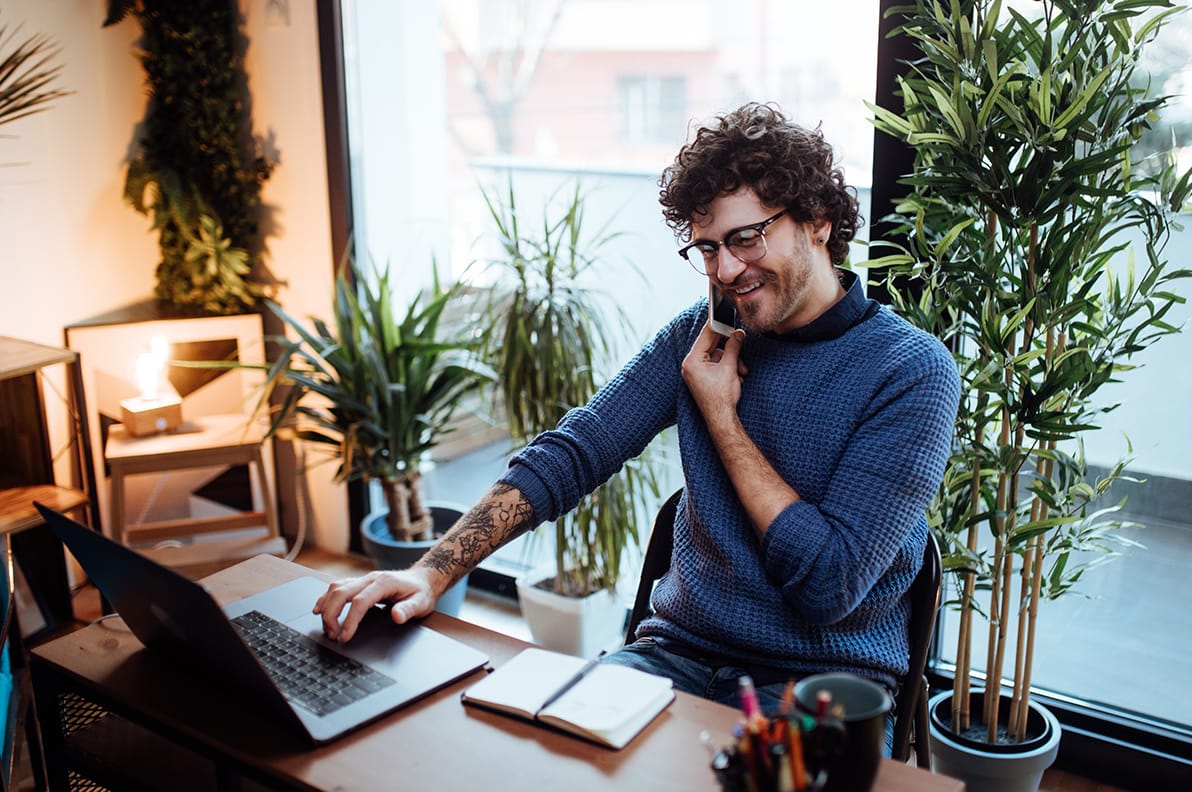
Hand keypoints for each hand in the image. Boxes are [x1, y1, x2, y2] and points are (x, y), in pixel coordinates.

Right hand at [313, 567, 435, 642]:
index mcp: (384, 583)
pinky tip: (319, 609)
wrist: (423, 579)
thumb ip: (409, 609)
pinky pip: (337, 587)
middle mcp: (370, 579)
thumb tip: (397, 616)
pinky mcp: (359, 584)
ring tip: (327, 628)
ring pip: (335, 588)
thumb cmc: (421, 592)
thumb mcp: (421, 603)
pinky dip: (325, 598)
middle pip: (341, 592)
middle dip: (332, 614)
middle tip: (332, 635)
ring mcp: (363, 580)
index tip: (345, 636)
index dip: (350, 620)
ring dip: (326, 607)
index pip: (360, 601)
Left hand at [681, 323, 747, 421]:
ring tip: (741, 371)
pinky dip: (728, 368)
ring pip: (717, 356)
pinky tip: (737, 375)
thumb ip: (733, 347)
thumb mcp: (730, 368)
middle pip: (712, 346)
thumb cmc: (721, 397)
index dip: (718, 325)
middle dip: (729, 349)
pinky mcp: (702, 378)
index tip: (725, 315)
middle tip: (740, 340)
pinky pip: (716, 365)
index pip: (706, 335)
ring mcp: (695, 372)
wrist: (721, 419)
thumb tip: (738, 334)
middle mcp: (690, 365)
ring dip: (731, 361)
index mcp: (692, 361)